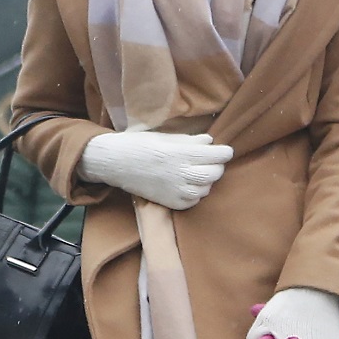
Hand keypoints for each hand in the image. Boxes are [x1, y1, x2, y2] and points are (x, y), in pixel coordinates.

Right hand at [80, 131, 231, 209]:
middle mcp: (181, 173)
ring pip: (206, 188)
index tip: (223, 150)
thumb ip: (191, 140)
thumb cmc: (141, 144)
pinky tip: (186, 185)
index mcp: (182, 154)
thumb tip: (210, 141)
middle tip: (209, 162)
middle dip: (217, 166)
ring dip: (206, 181)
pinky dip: (194, 194)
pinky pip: (194, 201)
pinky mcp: (171, 203)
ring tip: (194, 172)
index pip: (218, 156)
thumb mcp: (166, 136)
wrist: (115, 163)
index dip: (224, 152)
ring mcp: (176, 190)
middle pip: (216, 173)